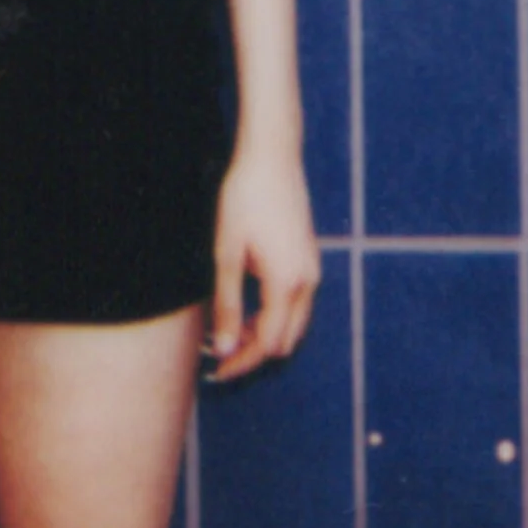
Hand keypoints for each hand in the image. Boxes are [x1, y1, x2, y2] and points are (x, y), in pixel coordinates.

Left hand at [205, 145, 319, 382]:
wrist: (272, 156)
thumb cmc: (244, 199)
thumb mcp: (226, 254)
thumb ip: (228, 305)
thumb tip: (225, 348)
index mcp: (287, 284)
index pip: (268, 344)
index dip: (241, 363)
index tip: (215, 371)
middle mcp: (308, 282)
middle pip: (286, 341)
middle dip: (253, 353)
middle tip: (217, 353)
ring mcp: (312, 270)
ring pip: (293, 324)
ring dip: (263, 334)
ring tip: (227, 329)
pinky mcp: (308, 259)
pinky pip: (296, 303)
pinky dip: (273, 315)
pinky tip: (246, 305)